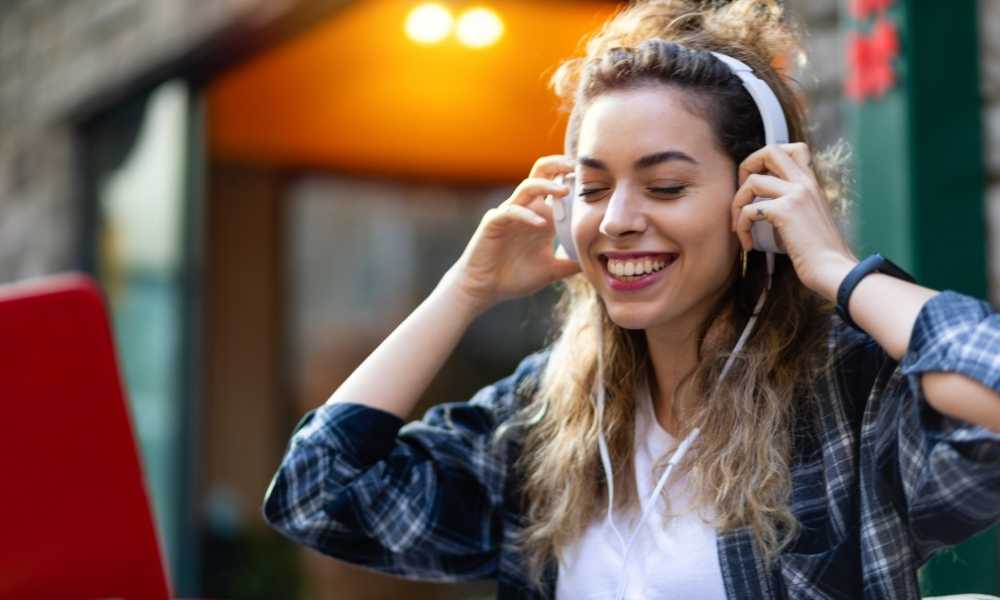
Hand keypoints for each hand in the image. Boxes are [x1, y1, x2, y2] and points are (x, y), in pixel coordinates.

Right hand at [445, 155, 580, 314]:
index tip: (595, 178)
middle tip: (577, 167)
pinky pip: (510, 211)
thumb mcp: (551, 271)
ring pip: (527, 187)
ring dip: (546, 185)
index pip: (557, 186)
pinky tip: (541, 225)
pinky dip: (527, 215)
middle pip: (540, 173)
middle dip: (558, 165)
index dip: (573, 179)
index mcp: (540, 216)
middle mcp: (525, 209)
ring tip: (564, 191)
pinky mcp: (494, 222)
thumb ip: (571, 264)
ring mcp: (509, 213)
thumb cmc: (514, 278)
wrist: (484, 289)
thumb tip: (595, 263)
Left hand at [730, 143, 858, 300]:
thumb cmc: (821, 254)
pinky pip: (749, 210)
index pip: (794, 149)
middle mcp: (805, 183)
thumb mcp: (808, 220)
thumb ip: (793, 206)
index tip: (758, 183)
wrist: (834, 271)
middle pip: (770, 150)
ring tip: (739, 227)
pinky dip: (741, 228)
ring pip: (752, 181)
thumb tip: (765, 206)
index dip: (768, 159)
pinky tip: (748, 245)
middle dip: (747, 166)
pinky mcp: (785, 211)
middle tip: (743, 195)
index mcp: (812, 184)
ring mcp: (796, 194)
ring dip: (737, 205)